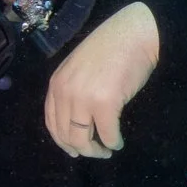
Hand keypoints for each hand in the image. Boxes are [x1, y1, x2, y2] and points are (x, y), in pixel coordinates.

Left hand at [45, 2, 159, 157]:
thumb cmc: (111, 48)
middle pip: (65, 135)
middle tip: (97, 152)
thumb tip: (78, 120)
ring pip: (82, 140)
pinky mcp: (105, 104)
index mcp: (56, 83)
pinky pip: (107, 134)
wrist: (135, 33)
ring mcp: (83, 98)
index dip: (62, 141)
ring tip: (107, 150)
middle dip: (81, 149)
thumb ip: (73, 89)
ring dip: (96, 150)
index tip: (74, 150)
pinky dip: (113, 142)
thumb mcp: (80, 68)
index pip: (52, 122)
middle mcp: (65, 92)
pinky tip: (119, 142)